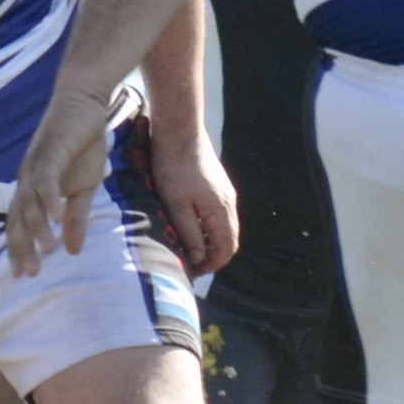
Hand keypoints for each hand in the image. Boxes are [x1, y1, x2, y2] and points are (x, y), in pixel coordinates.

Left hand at [5, 87, 118, 277]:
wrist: (84, 103)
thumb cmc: (82, 145)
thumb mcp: (85, 188)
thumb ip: (77, 218)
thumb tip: (73, 251)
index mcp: (32, 188)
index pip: (19, 224)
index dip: (18, 249)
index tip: (22, 275)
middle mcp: (27, 179)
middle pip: (18, 218)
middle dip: (22, 247)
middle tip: (29, 273)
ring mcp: (36, 165)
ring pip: (30, 203)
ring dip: (38, 228)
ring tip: (48, 252)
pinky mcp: (50, 152)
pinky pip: (46, 180)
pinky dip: (50, 199)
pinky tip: (57, 218)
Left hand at [147, 130, 239, 277]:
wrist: (179, 131)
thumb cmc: (173, 168)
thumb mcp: (176, 206)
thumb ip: (189, 234)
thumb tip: (197, 258)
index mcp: (221, 210)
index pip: (226, 248)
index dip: (212, 264)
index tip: (193, 271)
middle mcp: (228, 202)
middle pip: (229, 239)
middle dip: (213, 256)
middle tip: (191, 264)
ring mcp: (225, 192)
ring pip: (224, 227)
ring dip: (210, 241)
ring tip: (188, 248)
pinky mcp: (217, 185)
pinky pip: (218, 215)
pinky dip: (209, 227)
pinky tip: (191, 226)